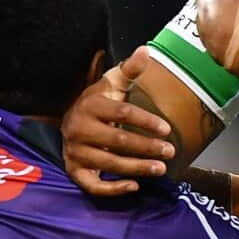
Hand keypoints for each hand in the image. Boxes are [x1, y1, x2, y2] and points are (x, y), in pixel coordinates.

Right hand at [62, 46, 175, 196]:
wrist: (69, 120)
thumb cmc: (99, 101)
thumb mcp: (112, 82)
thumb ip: (130, 69)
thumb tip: (146, 49)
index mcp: (91, 105)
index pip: (122, 113)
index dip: (145, 121)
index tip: (167, 129)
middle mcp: (79, 129)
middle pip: (117, 140)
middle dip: (146, 147)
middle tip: (170, 151)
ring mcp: (75, 152)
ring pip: (109, 163)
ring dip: (137, 168)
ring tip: (161, 169)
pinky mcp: (74, 171)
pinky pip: (93, 185)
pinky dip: (113, 189)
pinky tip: (135, 186)